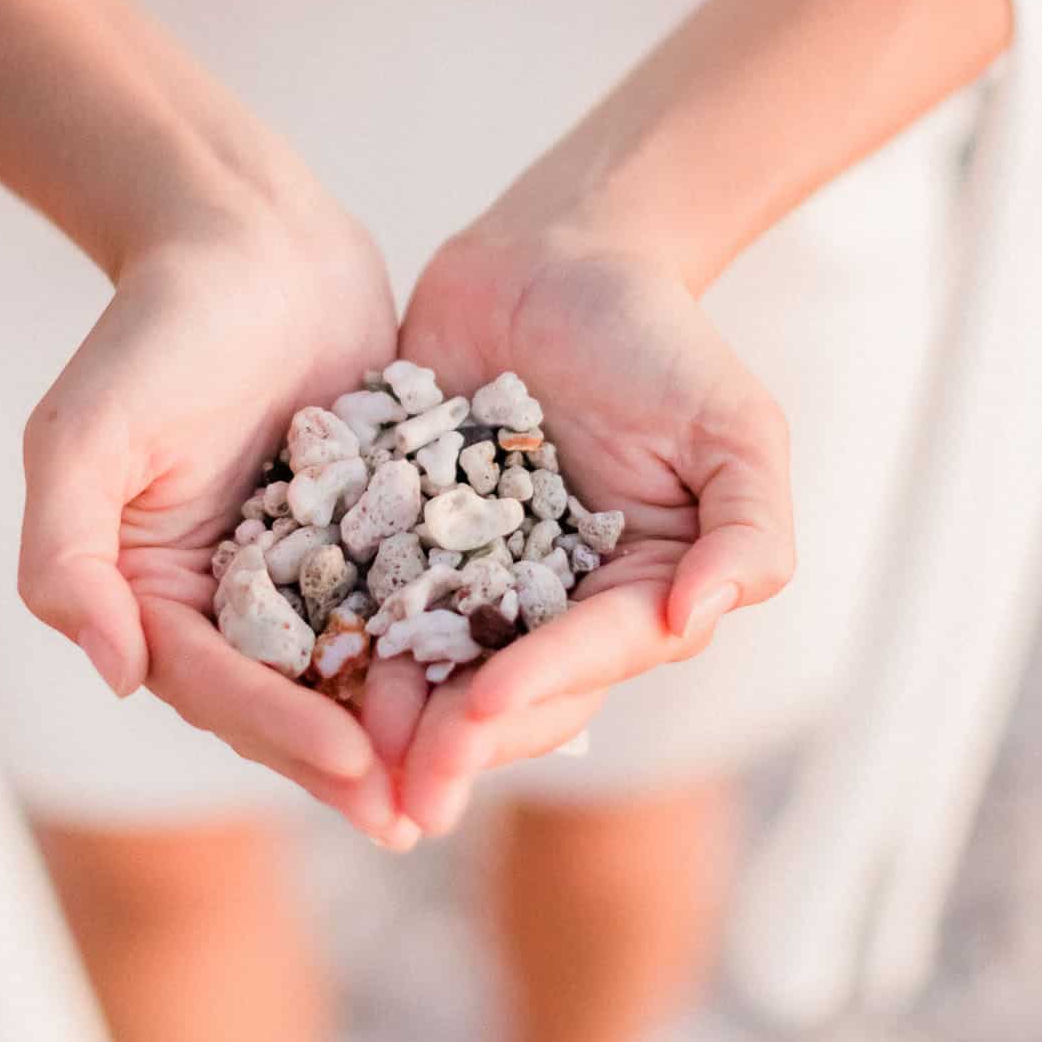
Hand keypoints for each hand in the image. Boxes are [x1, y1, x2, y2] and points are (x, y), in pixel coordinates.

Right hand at [18, 195, 408, 841]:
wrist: (249, 235)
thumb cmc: (156, 328)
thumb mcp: (83, 434)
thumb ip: (68, 555)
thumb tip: (112, 672)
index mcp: (151, 591)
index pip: (213, 685)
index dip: (277, 729)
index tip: (347, 763)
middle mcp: (225, 597)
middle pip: (285, 700)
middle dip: (346, 760)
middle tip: (414, 814)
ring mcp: (303, 568)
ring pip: (353, 668)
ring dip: (401, 728)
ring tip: (464, 778)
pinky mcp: (372, 531)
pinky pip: (410, 602)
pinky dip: (445, 648)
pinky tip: (504, 682)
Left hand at [377, 224, 795, 832]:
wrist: (555, 255)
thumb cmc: (659, 339)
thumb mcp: (734, 426)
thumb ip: (747, 528)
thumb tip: (701, 618)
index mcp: (631, 597)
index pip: (589, 660)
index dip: (537, 688)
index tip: (481, 710)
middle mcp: (547, 605)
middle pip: (504, 693)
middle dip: (456, 742)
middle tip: (406, 787)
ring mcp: (464, 576)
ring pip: (427, 667)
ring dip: (387, 718)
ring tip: (341, 754)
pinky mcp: (394, 536)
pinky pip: (361, 595)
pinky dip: (334, 634)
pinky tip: (294, 667)